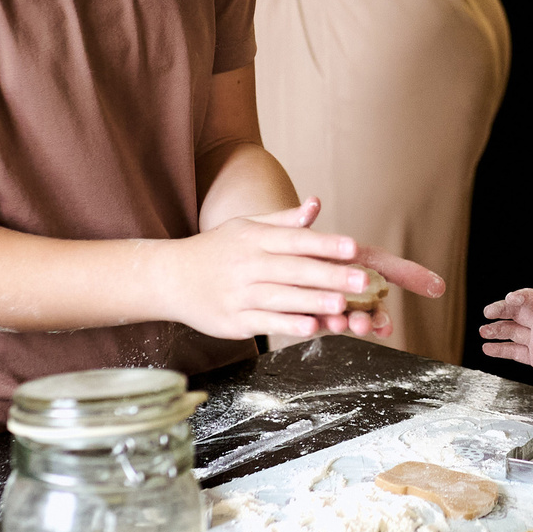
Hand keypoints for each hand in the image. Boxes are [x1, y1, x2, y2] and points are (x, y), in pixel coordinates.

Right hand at [165, 199, 438, 341]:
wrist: (169, 278)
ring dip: (314, 302)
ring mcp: (240, 294)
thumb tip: (316, 204)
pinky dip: (289, 324)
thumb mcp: (246, 228)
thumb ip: (284, 221)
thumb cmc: (217, 250)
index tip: (353, 247)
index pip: (295, 240)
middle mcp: (248, 265)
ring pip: (282, 298)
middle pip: (294, 270)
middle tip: (363, 281)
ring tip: (343, 306)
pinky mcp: (234, 320)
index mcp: (254, 238)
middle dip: (330, 275)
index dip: (325, 243)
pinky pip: (266, 322)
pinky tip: (312, 327)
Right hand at [479, 283, 532, 380]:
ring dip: (497, 330)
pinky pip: (516, 352)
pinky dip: (501, 350)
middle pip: (517, 313)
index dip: (522, 297)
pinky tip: (487, 348)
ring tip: (482, 331)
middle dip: (502, 311)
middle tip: (487, 312)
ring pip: (513, 332)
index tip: (510, 298)